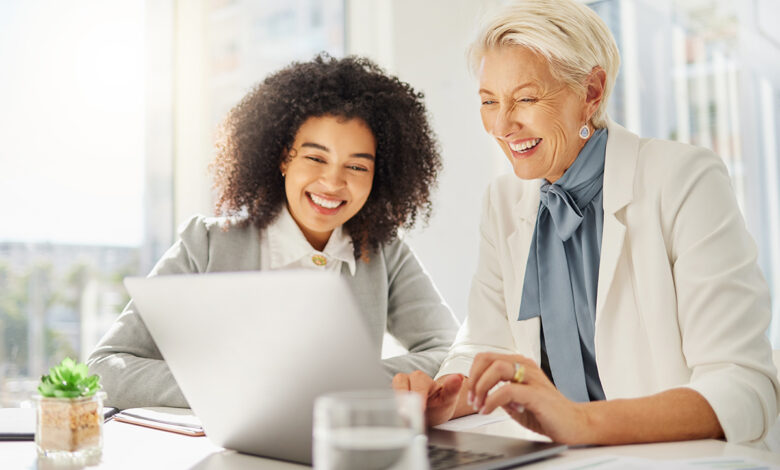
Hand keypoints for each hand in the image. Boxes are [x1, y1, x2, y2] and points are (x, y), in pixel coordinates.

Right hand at [392, 371, 463, 425]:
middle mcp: (405, 379)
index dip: (418, 398)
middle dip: (403, 402)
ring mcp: (395, 389)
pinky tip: (393, 420)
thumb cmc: (439, 404)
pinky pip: (385, 401)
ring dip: (394, 405)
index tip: (420, 410)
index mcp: (420, 378)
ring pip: (390, 392)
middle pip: (399, 386)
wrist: (431, 412)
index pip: (416, 386)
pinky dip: (389, 410)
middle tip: (406, 416)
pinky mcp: (389, 397)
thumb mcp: (448, 399)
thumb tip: (458, 377)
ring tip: (400, 419)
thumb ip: (452, 389)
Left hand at [468, 353, 591, 443]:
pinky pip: (507, 390)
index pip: (486, 357)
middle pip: (488, 358)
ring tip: (479, 405)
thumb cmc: (545, 412)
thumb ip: (499, 392)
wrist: (573, 424)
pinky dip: (491, 401)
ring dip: (481, 388)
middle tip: (471, 399)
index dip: (473, 374)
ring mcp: (532, 378)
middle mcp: (525, 366)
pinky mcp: (536, 394)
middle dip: (474, 379)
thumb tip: (479, 392)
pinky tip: (488, 410)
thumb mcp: (515, 399)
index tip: (470, 394)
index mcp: (519, 364)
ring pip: (497, 368)